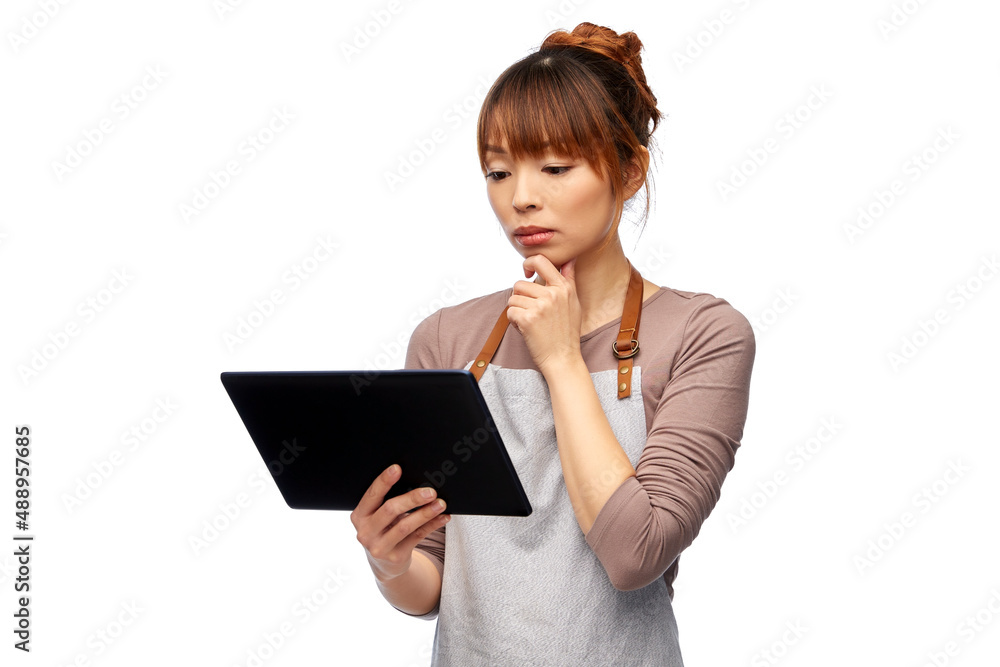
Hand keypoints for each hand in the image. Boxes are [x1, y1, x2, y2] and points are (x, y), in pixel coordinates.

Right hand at [350, 464, 449, 582]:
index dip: (384, 481)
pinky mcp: (395, 557)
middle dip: (412, 498)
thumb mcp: (379, 516)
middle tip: (430, 491)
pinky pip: (417, 537)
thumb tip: (416, 482)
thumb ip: (388, 501)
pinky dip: (432, 525)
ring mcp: (379, 547)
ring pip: (405, 526)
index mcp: (359, 516)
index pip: (371, 495)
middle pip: (390, 510)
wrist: (384, 564)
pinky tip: (442, 517)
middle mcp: (366, 532)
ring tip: (440, 504)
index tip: (397, 468)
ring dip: (425, 513)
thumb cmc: (384, 530)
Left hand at [506, 255, 581, 374]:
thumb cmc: (567, 333)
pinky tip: (526, 329)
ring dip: (517, 310)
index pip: (541, 261)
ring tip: (530, 321)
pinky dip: (514, 321)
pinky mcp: (528, 319)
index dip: (528, 263)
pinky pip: (510, 312)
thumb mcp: (574, 303)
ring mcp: (540, 306)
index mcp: (564, 288)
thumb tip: (569, 260)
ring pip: (513, 298)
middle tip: (531, 311)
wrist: (563, 358)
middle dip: (520, 297)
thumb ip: (569, 280)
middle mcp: (553, 294)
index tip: (527, 273)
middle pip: (520, 283)